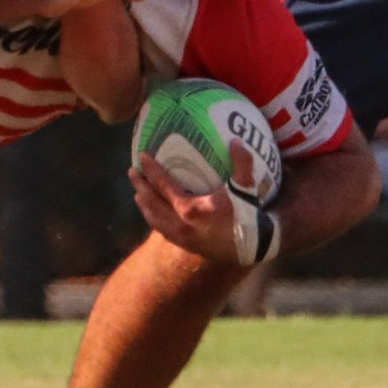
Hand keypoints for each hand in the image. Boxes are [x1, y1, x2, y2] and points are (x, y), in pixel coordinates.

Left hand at [129, 151, 251, 265]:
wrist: (255, 247)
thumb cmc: (249, 215)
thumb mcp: (245, 187)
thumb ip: (241, 162)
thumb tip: (235, 140)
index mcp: (190, 209)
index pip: (164, 186)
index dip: (151, 170)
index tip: (141, 156)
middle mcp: (181, 225)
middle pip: (153, 203)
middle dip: (140, 186)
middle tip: (132, 172)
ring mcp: (183, 238)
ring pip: (155, 221)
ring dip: (145, 206)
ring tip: (138, 193)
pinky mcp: (188, 246)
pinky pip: (164, 232)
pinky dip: (155, 220)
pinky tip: (155, 215)